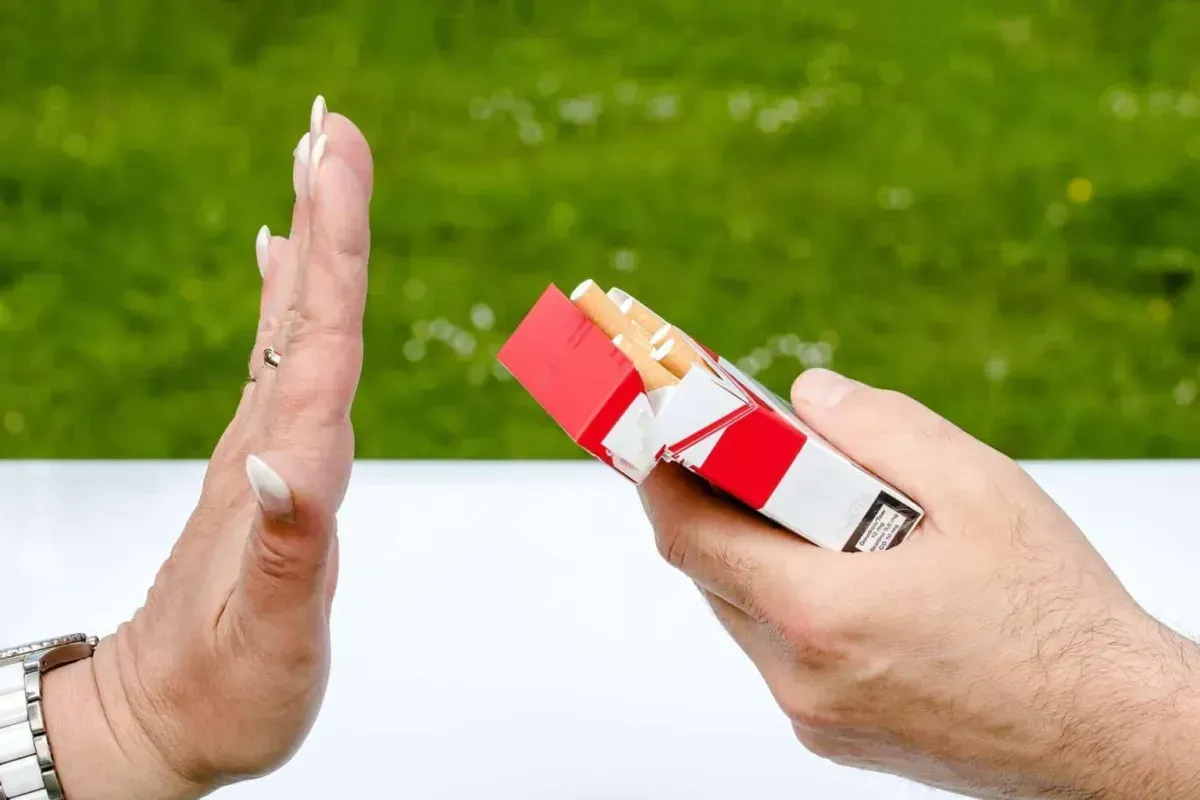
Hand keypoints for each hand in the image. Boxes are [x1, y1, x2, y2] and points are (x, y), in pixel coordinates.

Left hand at [41, 97, 373, 799]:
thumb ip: (285, 549)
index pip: (319, 340)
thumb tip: (288, 460)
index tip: (338, 162)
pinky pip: (281, 357)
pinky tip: (284, 261)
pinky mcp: (263, 463)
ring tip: (319, 166)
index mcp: (284, 470)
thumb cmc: (225, 690)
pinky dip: (289, 296)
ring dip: (312, 238)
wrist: (159, 717)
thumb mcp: (266, 640)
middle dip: (325, 213)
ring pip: (293, 323)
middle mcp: (269, 442)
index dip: (335, 247)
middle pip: (304, 310)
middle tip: (333, 129)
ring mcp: (262, 448)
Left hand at [640, 369, 1199, 798]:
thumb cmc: (1056, 617)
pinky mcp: (835, 736)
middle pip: (711, 573)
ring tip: (808, 508)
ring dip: (755, 554)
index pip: (690, 536)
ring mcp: (815, 716)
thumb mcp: (978, 489)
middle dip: (716, 506)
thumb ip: (879, 429)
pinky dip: (789, 601)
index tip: (655, 432)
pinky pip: (780, 654)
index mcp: (821, 614)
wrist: (1112, 732)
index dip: (662, 476)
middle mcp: (801, 678)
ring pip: (743, 614)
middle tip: (739, 452)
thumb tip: (807, 398)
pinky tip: (846, 571)